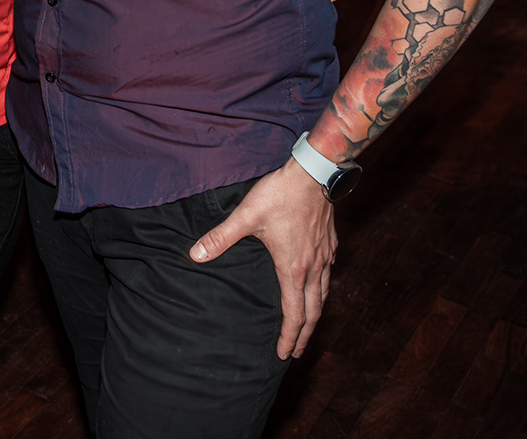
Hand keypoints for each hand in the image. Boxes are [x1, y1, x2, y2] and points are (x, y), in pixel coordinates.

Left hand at [190, 159, 335, 358]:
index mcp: (292, 269)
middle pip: (313, 311)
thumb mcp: (246, 217)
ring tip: (310, 324)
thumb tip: (196, 255)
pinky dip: (323, 287)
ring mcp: (325, 254)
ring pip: (324, 293)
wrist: (314, 172)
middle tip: (298, 351)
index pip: (293, 314)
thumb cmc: (280, 194)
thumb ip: (220, 237)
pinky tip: (318, 282)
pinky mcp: (331, 241)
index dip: (289, 337)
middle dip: (305, 334)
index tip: (285, 354)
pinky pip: (329, 273)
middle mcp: (313, 267)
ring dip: (316, 313)